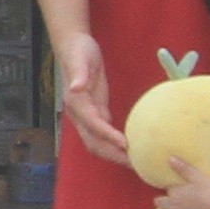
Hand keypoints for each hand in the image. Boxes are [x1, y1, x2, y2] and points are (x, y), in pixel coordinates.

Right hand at [53, 31, 124, 168]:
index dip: (108, 136)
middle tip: (135, 163)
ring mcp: (87, 115)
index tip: (126, 145)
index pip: (93, 124)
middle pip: (94, 142)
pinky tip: (132, 148)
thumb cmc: (78, 51)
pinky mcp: (96, 111)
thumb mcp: (79, 59)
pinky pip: (104, 134)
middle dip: (113, 154)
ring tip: (136, 161)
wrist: (73, 46)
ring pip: (98, 142)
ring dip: (115, 154)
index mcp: (76, 102)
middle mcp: (79, 113)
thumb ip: (78, 74)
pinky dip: (116, 144)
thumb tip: (75, 88)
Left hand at [151, 155, 209, 208]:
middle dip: (161, 202)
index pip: (170, 190)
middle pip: (161, 203)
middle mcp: (172, 207)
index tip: (176, 190)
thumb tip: (169, 158)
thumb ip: (183, 168)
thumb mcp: (198, 177)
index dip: (173, 190)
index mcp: (175, 192)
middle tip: (159, 202)